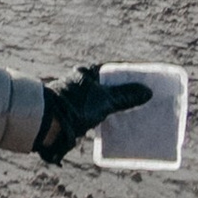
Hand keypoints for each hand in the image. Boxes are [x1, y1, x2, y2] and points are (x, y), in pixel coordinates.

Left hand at [34, 63, 153, 165]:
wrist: (47, 123)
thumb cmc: (75, 105)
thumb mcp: (104, 100)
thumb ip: (125, 96)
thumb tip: (147, 91)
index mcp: (89, 73)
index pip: (115, 70)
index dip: (133, 75)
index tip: (150, 80)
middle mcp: (85, 83)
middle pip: (113, 87)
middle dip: (130, 94)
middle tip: (149, 100)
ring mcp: (82, 99)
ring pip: (108, 101)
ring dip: (122, 108)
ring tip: (141, 114)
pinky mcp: (80, 114)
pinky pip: (102, 114)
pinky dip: (113, 119)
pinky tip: (125, 127)